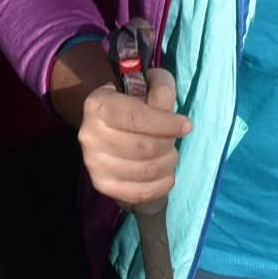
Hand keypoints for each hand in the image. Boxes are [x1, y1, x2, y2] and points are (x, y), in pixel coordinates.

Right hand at [78, 67, 190, 207]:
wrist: (106, 123)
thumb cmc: (131, 103)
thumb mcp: (146, 86)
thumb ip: (161, 88)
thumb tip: (167, 98)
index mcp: (99, 106)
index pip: (136, 118)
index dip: (166, 123)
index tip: (187, 125)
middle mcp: (90, 135)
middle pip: (143, 147)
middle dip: (168, 144)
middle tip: (175, 139)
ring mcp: (93, 163)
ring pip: (144, 171)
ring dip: (167, 164)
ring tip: (171, 155)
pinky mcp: (101, 184)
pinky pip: (138, 192)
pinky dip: (160, 186)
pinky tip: (167, 176)